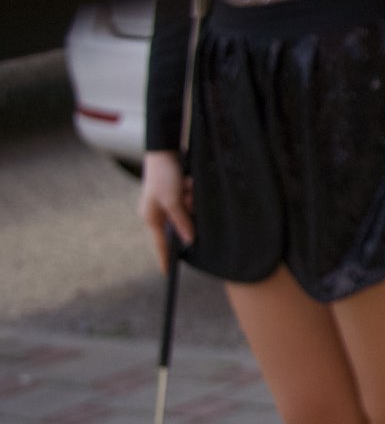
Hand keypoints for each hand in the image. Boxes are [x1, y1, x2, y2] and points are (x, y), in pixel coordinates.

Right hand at [138, 151, 192, 272]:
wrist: (165, 149)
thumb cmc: (164, 175)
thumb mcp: (173, 200)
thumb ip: (182, 221)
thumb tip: (189, 240)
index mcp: (152, 217)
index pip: (160, 243)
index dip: (165, 257)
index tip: (168, 273)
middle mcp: (160, 212)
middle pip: (182, 225)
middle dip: (189, 213)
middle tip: (187, 197)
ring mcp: (169, 203)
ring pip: (190, 213)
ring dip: (192, 200)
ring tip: (187, 185)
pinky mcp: (178, 194)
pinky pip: (192, 201)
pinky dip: (193, 192)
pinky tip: (190, 181)